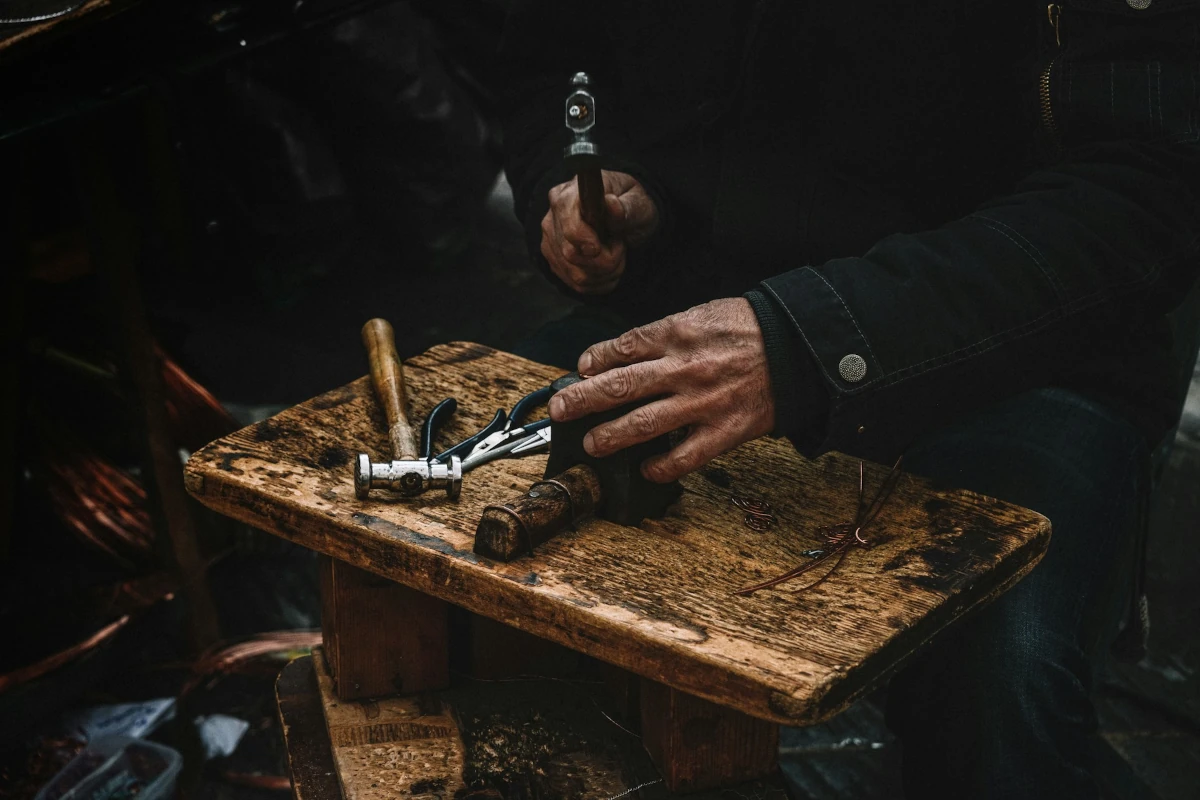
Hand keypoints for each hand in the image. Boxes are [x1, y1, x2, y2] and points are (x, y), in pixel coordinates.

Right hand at [540, 170, 657, 294]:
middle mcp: (552, 218)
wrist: (622, 216)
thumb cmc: (628, 205)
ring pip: (577, 275)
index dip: (585, 240)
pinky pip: (576, 284)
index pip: (568, 225)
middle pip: (572, 255)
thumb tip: (611, 204)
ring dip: (605, 273)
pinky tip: (608, 268)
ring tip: (616, 256)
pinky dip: (599, 282)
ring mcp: (551, 242)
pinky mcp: (555, 261)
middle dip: (605, 260)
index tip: (603, 246)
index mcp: (568, 195)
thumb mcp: (637, 202)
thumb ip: (626, 206)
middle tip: (620, 246)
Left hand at [547, 298, 775, 482]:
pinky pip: (685, 457)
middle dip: (583, 400)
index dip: (594, 360)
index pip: (622, 348)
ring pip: (643, 423)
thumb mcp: (703, 314)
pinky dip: (661, 467)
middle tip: (560, 410)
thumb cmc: (750, 329)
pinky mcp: (724, 431)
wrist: (799, 347)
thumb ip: (665, 335)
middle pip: (620, 386)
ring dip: (611, 436)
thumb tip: (625, 354)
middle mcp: (683, 368)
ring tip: (592, 444)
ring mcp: (702, 403)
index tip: (581, 369)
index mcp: (677, 334)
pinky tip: (646, 469)